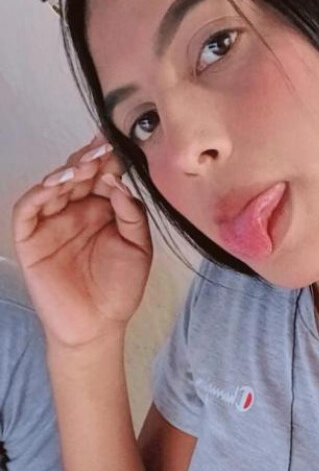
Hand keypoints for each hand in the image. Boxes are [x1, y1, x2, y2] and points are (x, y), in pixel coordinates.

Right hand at [12, 136, 152, 348]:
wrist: (98, 327)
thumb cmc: (119, 289)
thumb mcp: (139, 249)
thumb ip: (132, 215)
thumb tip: (119, 182)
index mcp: (102, 210)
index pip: (102, 176)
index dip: (108, 159)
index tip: (118, 143)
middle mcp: (75, 211)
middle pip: (76, 175)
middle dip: (88, 160)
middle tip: (101, 148)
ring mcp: (51, 223)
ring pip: (52, 186)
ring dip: (65, 172)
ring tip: (83, 167)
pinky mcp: (31, 239)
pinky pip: (28, 209)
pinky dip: (39, 193)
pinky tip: (56, 184)